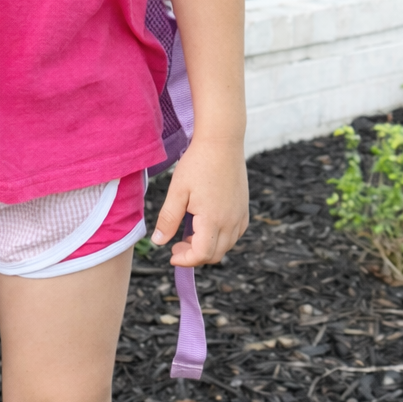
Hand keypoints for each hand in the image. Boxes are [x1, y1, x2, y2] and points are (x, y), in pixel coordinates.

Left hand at [150, 134, 248, 266]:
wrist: (222, 141)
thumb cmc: (197, 163)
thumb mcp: (177, 191)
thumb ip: (168, 219)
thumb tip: (158, 242)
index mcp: (213, 219)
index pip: (202, 254)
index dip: (185, 260)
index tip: (171, 254)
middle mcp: (231, 222)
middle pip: (215, 255)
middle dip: (194, 255)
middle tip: (176, 243)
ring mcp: (240, 215)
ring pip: (226, 245)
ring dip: (207, 246)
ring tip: (189, 232)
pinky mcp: (244, 208)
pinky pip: (235, 234)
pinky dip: (220, 237)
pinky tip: (206, 224)